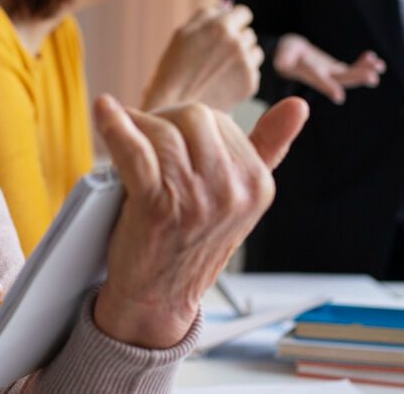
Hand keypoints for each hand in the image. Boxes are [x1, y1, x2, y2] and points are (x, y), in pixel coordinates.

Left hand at [91, 95, 308, 347]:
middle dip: (164, 119)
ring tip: (122, 130)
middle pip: (192, 117)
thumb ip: (268, 149)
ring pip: (162, 131)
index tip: (168, 133)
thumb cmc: (192, 241)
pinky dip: (114, 126)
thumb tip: (298, 106)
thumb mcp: (240, 199)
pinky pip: (134, 149)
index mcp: (257, 184)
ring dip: (136, 125)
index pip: (219, 120)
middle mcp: (232, 192)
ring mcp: (195, 200)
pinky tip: (105, 110)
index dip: (185, 122)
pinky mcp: (157, 205)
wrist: (159, 297)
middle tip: (144, 133)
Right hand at [142, 1, 263, 112]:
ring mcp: (246, 64)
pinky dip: (242, 76)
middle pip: (248, 33)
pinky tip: (223, 83)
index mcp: (220, 26)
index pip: (243, 13)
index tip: (226, 32)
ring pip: (255, 52)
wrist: (173, 107)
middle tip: (216, 57)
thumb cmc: (172, 69)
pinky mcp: (250, 84)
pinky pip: (254, 72)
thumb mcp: (183, 34)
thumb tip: (226, 5)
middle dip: (236, 41)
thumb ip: (206, 15)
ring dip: (243, 57)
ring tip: (219, 71)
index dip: (234, 21)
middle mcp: (238, 42)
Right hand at [273, 33, 383, 103]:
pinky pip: (351, 68)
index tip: (339, 96)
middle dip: (356, 77)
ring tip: (380, 67)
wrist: (289, 57)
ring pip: (349, 75)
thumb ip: (282, 58)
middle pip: (340, 79)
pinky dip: (363, 63)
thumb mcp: (281, 55)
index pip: (317, 80)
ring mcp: (330, 75)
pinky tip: (373, 58)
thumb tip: (281, 62)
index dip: (327, 86)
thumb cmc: (284, 54)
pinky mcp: (335, 70)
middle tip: (373, 77)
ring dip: (364, 71)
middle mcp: (321, 78)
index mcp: (307, 75)